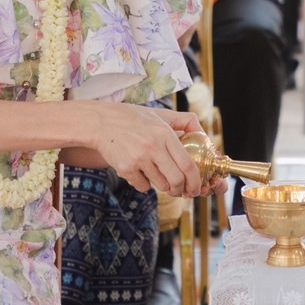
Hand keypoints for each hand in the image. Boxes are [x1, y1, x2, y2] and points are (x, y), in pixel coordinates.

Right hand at [92, 102, 206, 197]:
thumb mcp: (161, 114)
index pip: (188, 164)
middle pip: (176, 180)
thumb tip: (204, 134)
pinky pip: (143, 186)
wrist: (100, 122)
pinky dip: (145, 184)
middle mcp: (153, 147)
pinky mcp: (125, 168)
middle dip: (181, 189)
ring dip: (164, 186)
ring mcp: (138, 159)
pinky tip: (141, 173)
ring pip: (161, 185)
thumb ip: (185, 121)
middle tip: (181, 190)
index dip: (195, 181)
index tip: (196, 187)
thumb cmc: (133, 118)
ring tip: (160, 176)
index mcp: (165, 134)